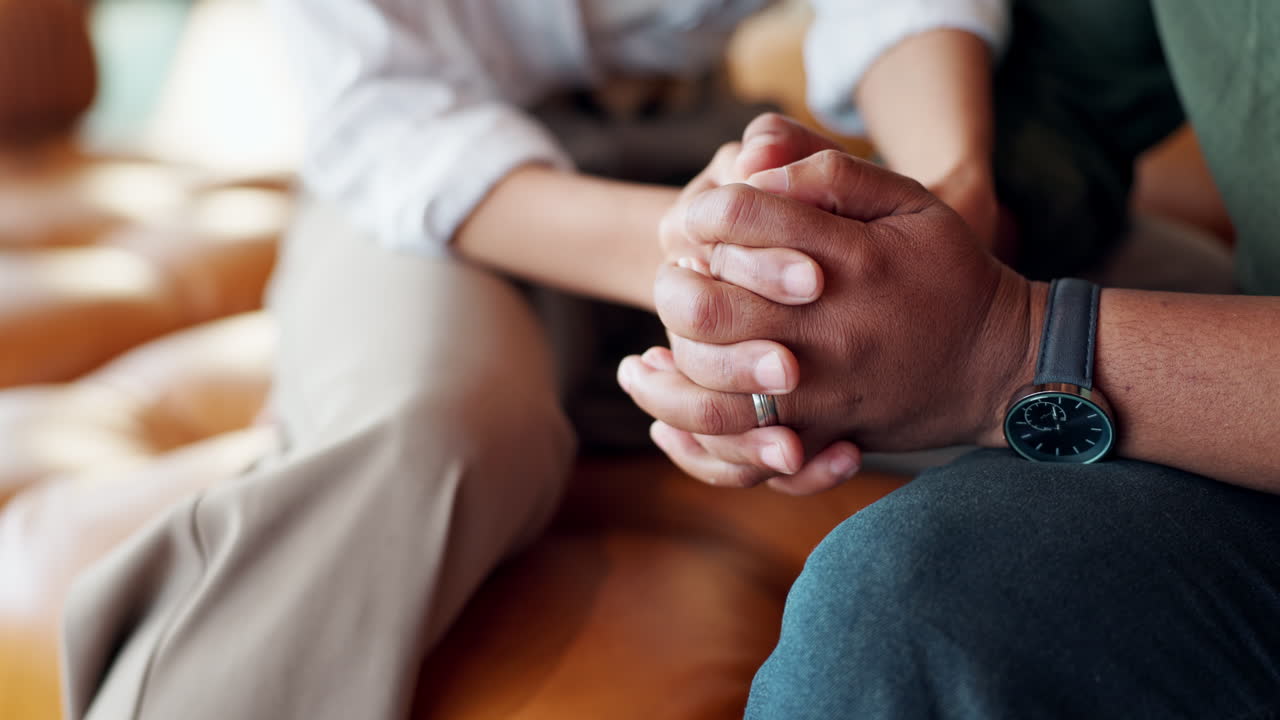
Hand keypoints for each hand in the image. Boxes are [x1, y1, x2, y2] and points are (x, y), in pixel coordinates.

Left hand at [620, 150, 1041, 490]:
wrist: (1002, 365)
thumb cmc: (949, 274)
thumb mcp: (912, 202)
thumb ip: (833, 174)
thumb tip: (755, 168)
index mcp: (847, 255)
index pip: (740, 219)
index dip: (703, 213)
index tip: (697, 218)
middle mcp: (827, 324)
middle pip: (709, 308)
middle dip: (674, 290)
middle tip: (673, 283)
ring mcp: (824, 386)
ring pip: (714, 389)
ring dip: (664, 379)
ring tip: (637, 367)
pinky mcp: (824, 432)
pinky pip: (745, 451)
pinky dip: (696, 440)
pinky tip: (667, 421)